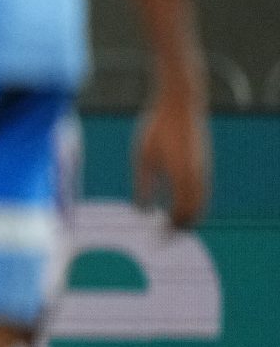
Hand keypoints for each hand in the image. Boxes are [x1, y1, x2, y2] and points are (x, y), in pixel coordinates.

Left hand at [133, 80, 210, 229]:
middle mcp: (198, 178)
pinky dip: (191, 205)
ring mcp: (204, 171)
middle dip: (180, 229)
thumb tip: (142, 211)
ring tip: (167, 226)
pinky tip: (175, 206)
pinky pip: (201, 193)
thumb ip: (144, 186)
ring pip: (200, 205)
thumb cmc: (157, 129)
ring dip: (187, 218)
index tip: (156, 241)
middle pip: (194, 215)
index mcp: (183, 179)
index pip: (180, 216)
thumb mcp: (143, 158)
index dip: (169, 231)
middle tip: (161, 238)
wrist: (180, 105)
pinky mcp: (203, 165)